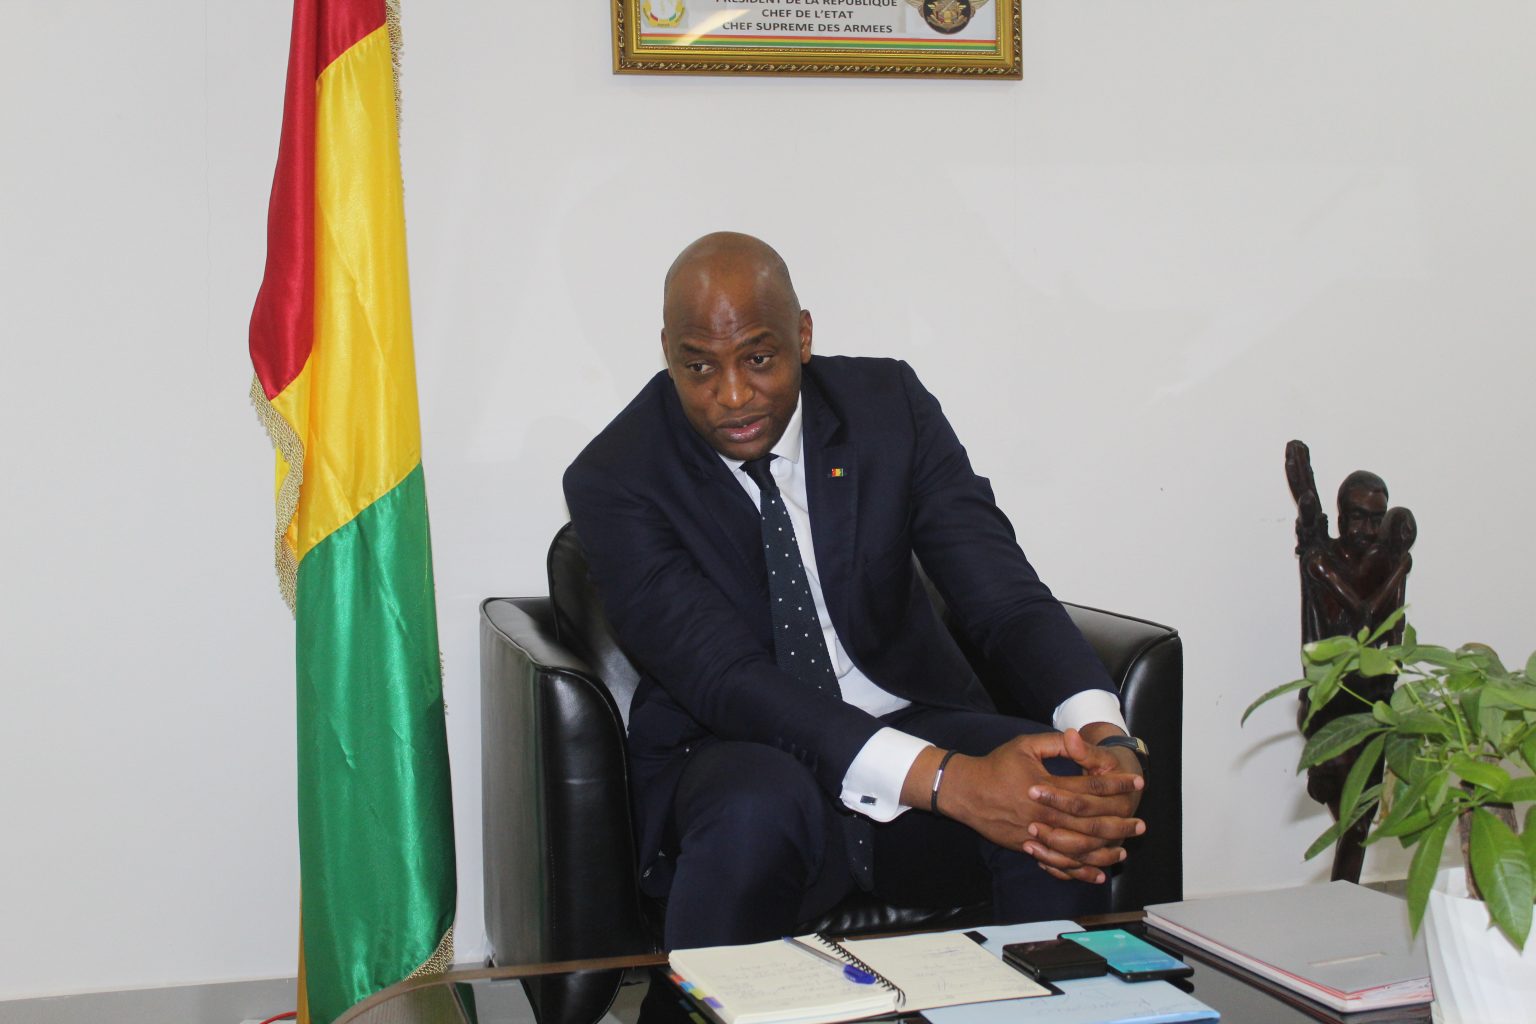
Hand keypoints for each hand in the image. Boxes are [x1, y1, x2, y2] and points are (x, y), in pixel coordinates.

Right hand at [906, 730, 1143, 883]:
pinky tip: (1097, 873)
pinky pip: (1058, 864)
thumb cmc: (997, 765)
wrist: (966, 791)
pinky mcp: (1027, 847)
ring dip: (1104, 851)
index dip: (1115, 784)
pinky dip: (1080, 871)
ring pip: (1077, 849)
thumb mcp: (1025, 745)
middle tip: (1140, 824)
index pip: (1089, 786)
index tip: (1137, 783)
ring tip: (1125, 850)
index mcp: (1046, 786)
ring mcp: (1036, 833)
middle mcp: (1044, 813)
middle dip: (1118, 823)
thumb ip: (1055, 744)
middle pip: (1090, 822)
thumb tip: (1079, 739)